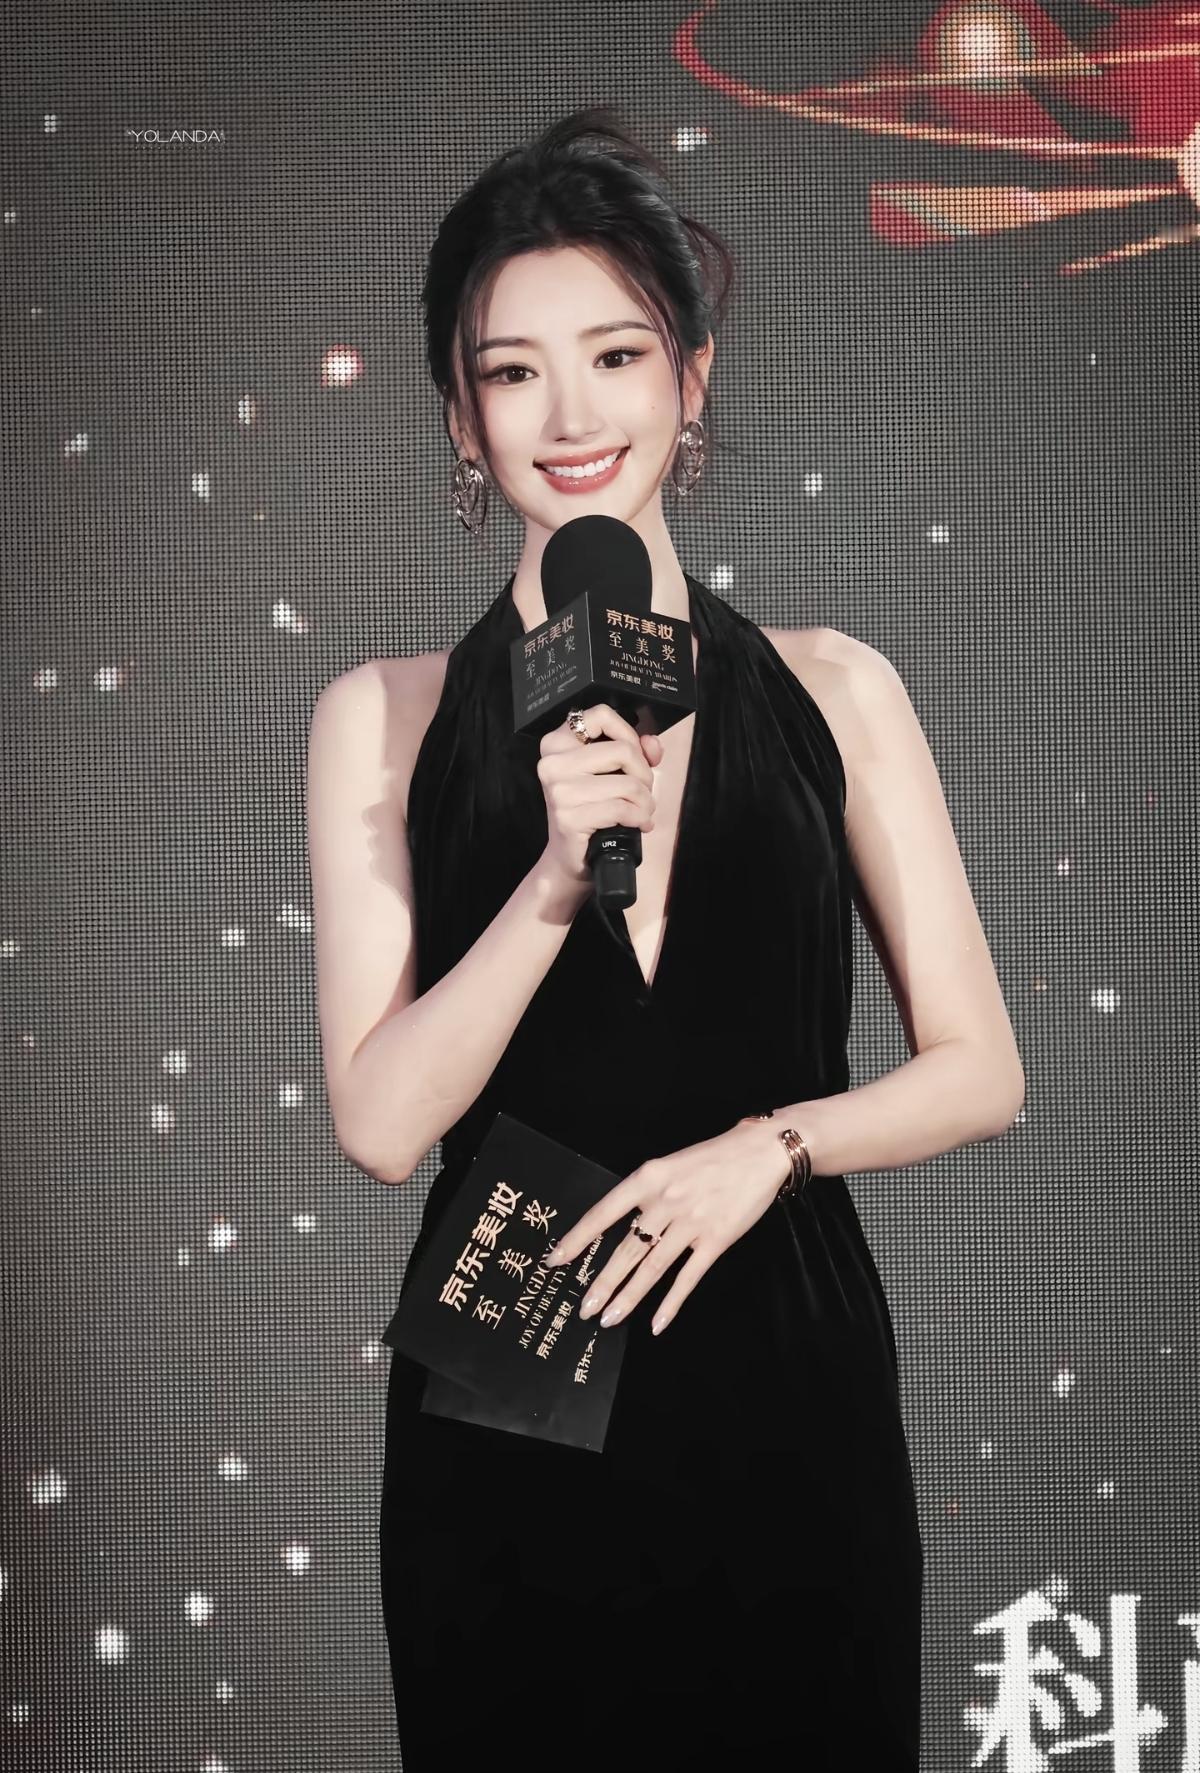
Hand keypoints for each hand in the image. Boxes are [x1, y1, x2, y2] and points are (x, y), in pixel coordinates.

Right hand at [536, 701, 663, 888]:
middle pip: (622, 750)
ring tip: (641, 811)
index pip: (601, 715)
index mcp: (557, 742)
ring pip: (627, 783)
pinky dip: (639, 818)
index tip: (634, 756)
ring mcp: (559, 790)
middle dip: (643, 774)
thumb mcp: (612, 774)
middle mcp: (552, 762)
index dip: (628, 734)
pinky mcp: (569, 817)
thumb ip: (636, 752)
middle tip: (641, 793)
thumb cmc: (592, 810)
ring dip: (645, 801)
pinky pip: (622, 808)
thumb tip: (653, 744)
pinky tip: (637, 824)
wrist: (572, 856)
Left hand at [543, 1120, 790, 1336]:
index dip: (578, 1238)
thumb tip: (621, 1227)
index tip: (556, 1260)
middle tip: (583, 1309)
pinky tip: (656, 1324)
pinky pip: (688, 1278)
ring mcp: (692, 1223)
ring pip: (652, 1268)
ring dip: (629, 1297)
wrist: (761, 1152)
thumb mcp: (670, 1165)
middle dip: (603, 1282)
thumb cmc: (712, 1158)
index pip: (604, 1212)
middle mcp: (666, 1201)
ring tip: (609, 1319)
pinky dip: (671, 1303)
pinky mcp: (716, 1240)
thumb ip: (647, 1193)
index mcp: (649, 1177)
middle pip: (627, 1248)